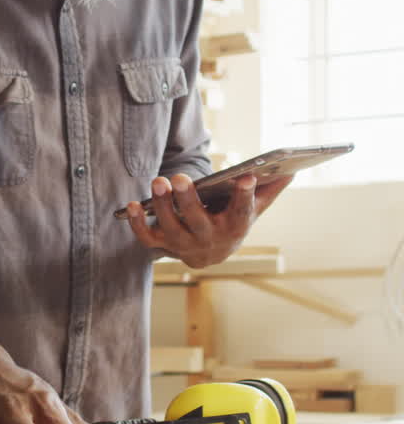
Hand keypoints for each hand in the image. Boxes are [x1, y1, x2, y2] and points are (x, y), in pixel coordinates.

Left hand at [124, 172, 291, 267]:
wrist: (211, 255)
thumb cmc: (232, 221)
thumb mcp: (253, 209)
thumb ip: (268, 190)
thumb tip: (293, 168)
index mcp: (235, 227)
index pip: (242, 212)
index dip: (245, 196)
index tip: (246, 176)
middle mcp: (209, 239)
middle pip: (198, 221)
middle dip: (188, 200)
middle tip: (180, 177)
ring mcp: (184, 244)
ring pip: (171, 228)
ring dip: (162, 206)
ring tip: (158, 181)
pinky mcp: (163, 245)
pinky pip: (147, 238)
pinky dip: (137, 224)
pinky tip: (130, 205)